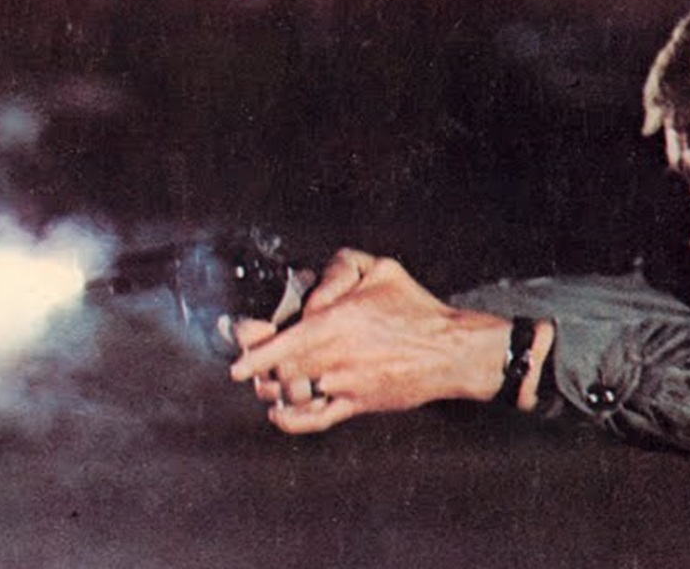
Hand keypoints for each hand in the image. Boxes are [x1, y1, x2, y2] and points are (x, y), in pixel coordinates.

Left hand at [230, 249, 511, 433]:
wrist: (451, 352)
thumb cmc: (418, 311)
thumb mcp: (383, 269)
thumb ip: (341, 268)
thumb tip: (312, 289)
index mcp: (336, 322)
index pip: (279, 342)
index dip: (252, 350)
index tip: (238, 351)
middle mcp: (334, 356)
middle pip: (277, 369)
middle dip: (257, 366)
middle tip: (249, 360)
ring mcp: (343, 384)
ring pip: (289, 394)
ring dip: (271, 389)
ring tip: (267, 380)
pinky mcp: (356, 405)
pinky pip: (314, 420)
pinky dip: (289, 420)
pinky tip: (280, 412)